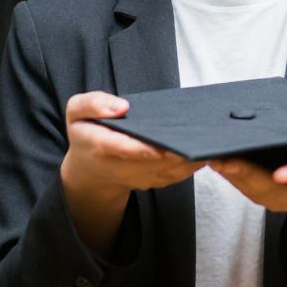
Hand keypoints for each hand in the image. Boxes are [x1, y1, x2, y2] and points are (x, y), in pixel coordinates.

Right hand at [59, 91, 205, 255]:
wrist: (89, 170)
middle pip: (155, 161)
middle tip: (201, 134)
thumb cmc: (86, 133)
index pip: (125, 149)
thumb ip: (92, 104)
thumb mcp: (76, 112)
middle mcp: (122, 167)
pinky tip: (207, 148)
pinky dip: (193, 164)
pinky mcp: (154, 182)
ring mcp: (140, 178)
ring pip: (171, 171)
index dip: (145, 149)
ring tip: (210, 139)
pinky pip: (177, 175)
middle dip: (178, 150)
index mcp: (101, 147)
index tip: (164, 144)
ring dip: (191, 158)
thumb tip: (121, 107)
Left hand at [208, 138, 286, 267]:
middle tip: (225, 159)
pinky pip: (242, 186)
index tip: (281, 174)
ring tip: (212, 156)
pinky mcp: (261, 195)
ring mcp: (276, 198)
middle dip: (246, 174)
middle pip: (268, 186)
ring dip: (230, 175)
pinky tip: (214, 159)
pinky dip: (228, 175)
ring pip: (250, 188)